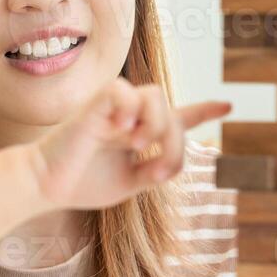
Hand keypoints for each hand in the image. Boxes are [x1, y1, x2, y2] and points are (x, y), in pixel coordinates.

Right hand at [30, 77, 231, 210]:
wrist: (47, 185)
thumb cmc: (83, 183)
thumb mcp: (130, 183)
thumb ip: (155, 170)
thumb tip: (174, 161)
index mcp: (138, 134)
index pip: (177, 117)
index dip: (204, 111)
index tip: (228, 106)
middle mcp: (129, 117)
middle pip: (172, 113)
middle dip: (175, 144)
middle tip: (155, 171)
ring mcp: (113, 109)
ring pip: (155, 95)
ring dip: (155, 125)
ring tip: (137, 146)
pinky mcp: (95, 106)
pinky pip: (124, 90)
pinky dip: (129, 110)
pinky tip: (120, 131)